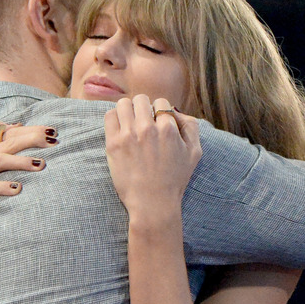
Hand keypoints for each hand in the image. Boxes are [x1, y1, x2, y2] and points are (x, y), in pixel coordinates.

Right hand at [0, 120, 57, 212]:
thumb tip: (13, 123)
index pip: (10, 132)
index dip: (31, 130)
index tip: (52, 130)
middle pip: (9, 142)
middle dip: (33, 139)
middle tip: (54, 139)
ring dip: (21, 162)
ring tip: (41, 164)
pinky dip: (2, 187)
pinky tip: (17, 189)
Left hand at [104, 95, 201, 218]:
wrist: (152, 203)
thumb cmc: (174, 179)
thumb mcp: (195, 152)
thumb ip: (190, 126)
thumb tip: (174, 110)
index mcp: (168, 129)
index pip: (161, 103)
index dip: (159, 112)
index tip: (157, 123)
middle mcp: (148, 129)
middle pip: (141, 99)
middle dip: (143, 108)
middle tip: (143, 122)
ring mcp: (128, 135)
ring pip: (123, 103)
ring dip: (127, 110)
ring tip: (130, 123)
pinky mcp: (113, 144)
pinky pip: (109, 116)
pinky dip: (114, 118)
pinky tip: (120, 128)